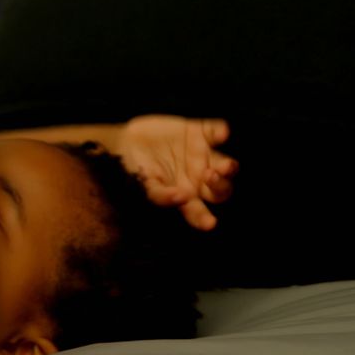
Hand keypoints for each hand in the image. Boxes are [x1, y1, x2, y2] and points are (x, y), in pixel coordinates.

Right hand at [115, 115, 238, 230]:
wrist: (126, 139)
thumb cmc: (134, 167)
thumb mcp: (143, 183)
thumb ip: (160, 194)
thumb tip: (180, 198)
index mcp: (186, 194)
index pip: (200, 211)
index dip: (205, 218)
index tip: (209, 223)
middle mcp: (199, 177)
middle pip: (221, 189)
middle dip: (220, 186)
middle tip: (208, 177)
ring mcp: (202, 155)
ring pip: (226, 164)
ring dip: (228, 167)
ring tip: (224, 165)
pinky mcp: (200, 133)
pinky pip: (216, 131)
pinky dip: (220, 131)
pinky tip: (220, 133)